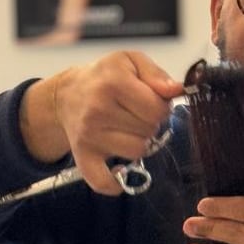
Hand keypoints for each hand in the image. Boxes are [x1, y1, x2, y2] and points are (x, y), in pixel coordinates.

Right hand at [21, 51, 182, 194]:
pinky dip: (114, 183)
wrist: (68, 94)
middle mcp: (98, 110)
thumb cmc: (105, 77)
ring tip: (126, 129)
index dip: (161, 107)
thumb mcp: (131, 61)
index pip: (158, 109)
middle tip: (135, 113)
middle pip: (149, 130)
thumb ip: (156, 74)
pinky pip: (102, 181)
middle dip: (149, 123)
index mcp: (113, 83)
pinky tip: (119, 171)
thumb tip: (175, 90)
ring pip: (137, 152)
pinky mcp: (82, 156)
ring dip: (137, 143)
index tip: (151, 101)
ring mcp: (89, 135)